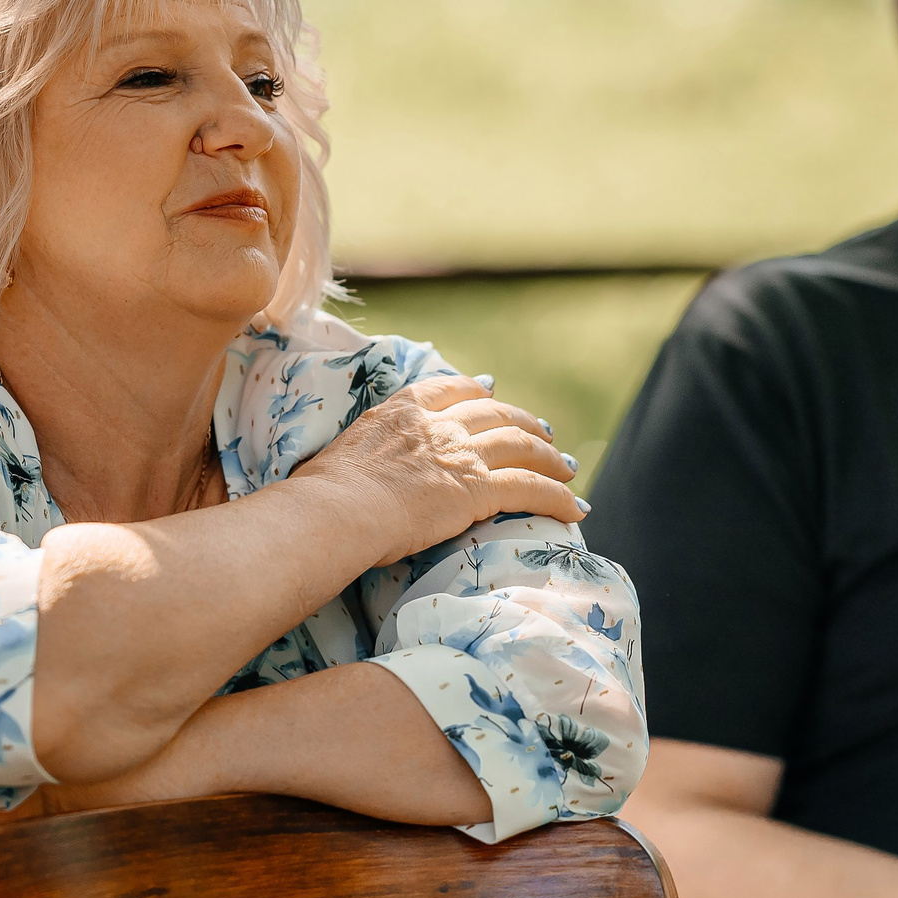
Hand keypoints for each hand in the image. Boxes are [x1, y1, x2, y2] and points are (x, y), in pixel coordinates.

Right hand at [292, 374, 579, 570]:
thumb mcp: (338, 453)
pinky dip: (557, 496)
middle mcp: (437, 424)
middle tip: (542, 431)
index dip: (475, 390)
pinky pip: (530, 488)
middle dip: (523, 421)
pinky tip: (575, 508)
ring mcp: (460, 453)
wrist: (335, 510)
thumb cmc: (321, 493)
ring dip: (549, 456)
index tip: (491, 392)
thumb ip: (361, 450)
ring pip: (521, 445)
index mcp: (401, 410)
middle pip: (495, 413)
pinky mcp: (478, 488)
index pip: (449, 388)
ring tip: (566, 468)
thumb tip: (343, 469)